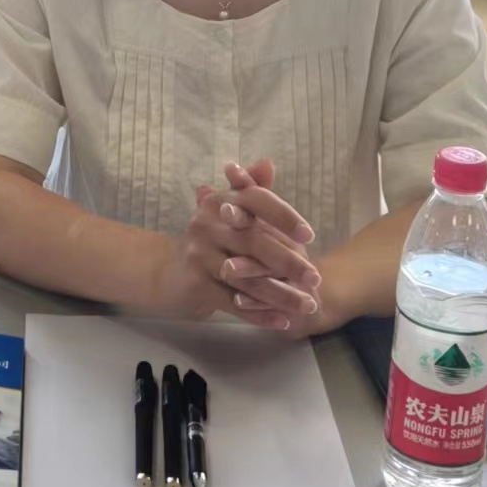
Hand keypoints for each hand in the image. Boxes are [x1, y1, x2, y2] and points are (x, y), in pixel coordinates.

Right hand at [150, 158, 320, 330]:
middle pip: (254, 242)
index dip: (283, 216)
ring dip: (281, 294)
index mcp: (218, 201)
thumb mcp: (227, 212)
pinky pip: (234, 303)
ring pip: (247, 278)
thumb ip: (252, 189)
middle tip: (315, 279)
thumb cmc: (211, 241)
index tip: (309, 236)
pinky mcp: (197, 285)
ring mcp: (199, 255)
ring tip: (307, 305)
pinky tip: (283, 322)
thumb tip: (268, 164)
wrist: (170, 274)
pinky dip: (260, 315)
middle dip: (289, 262)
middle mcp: (205, 223)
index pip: (254, 200)